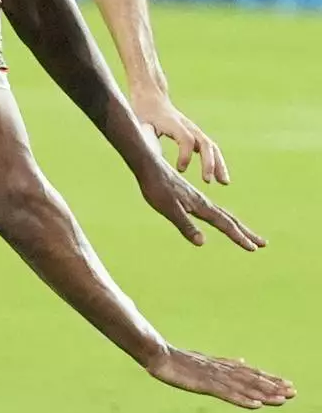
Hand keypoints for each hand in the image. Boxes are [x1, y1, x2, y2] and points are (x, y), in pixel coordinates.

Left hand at [131, 84, 227, 183]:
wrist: (152, 99)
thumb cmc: (143, 114)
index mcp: (173, 124)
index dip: (185, 155)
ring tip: (224, 183)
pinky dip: (216, 162)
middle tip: (207, 181)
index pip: (186, 139)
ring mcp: (194, 130)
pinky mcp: (195, 135)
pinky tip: (220, 177)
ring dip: (218, 164)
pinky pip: (210, 149)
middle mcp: (187, 126)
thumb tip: (150, 159)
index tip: (180, 170)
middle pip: (205, 143)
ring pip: (211, 147)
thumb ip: (145, 138)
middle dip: (208, 162)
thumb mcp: (139, 124)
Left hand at [135, 158, 263, 251]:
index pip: (225, 224)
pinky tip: (217, 218)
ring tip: (246, 234)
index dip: (239, 237)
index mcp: (201, 206)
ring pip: (222, 214)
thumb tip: (202, 242)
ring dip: (236, 226)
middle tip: (263, 243)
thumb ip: (185, 226)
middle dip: (246, 232)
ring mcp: (197, 199)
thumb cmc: (156, 188)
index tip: (254, 248)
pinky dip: (221, 218)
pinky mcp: (189, 196)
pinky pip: (211, 210)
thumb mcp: (169, 209)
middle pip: (230, 219)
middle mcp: (203, 202)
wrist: (148, 164)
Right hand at [146, 346, 294, 409]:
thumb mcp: (204, 361)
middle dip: (272, 386)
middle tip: (293, 392)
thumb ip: (225, 363)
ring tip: (282, 399)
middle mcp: (221, 370)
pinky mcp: (203, 383)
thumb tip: (244, 361)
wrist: (156, 352)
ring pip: (242, 387)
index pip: (250, 373)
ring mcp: (212, 376)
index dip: (268, 379)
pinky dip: (242, 399)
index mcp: (221, 366)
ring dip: (263, 394)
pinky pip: (226, 393)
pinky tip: (255, 405)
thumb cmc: (176, 358)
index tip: (287, 385)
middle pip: (250, 379)